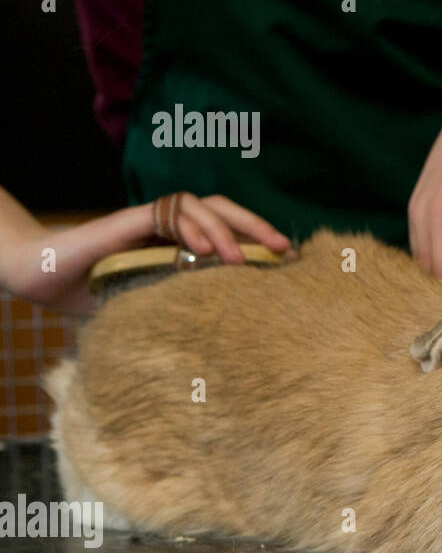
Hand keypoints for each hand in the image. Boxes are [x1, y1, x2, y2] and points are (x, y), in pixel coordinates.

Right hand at [1, 193, 290, 315]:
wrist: (42, 278)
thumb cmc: (96, 295)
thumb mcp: (152, 305)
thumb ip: (185, 308)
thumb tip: (231, 346)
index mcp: (180, 242)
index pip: (229, 229)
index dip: (259, 240)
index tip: (288, 264)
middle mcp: (170, 227)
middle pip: (224, 210)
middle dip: (258, 227)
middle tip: (286, 251)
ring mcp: (151, 220)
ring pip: (202, 205)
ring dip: (228, 229)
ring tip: (245, 258)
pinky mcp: (129, 220)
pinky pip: (169, 212)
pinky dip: (192, 227)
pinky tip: (205, 250)